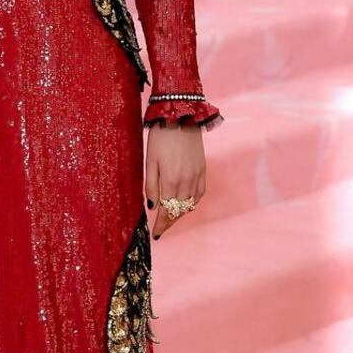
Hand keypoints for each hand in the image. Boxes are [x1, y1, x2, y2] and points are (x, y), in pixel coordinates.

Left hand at [145, 122, 205, 240]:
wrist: (181, 117)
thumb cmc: (160, 138)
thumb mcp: (149, 161)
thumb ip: (150, 185)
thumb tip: (152, 206)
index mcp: (170, 180)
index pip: (166, 211)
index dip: (161, 225)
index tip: (156, 235)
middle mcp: (186, 181)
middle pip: (178, 210)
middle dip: (169, 222)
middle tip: (161, 228)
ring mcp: (197, 175)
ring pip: (190, 204)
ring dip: (180, 213)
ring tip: (171, 218)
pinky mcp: (203, 169)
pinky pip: (200, 193)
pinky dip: (193, 202)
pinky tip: (186, 204)